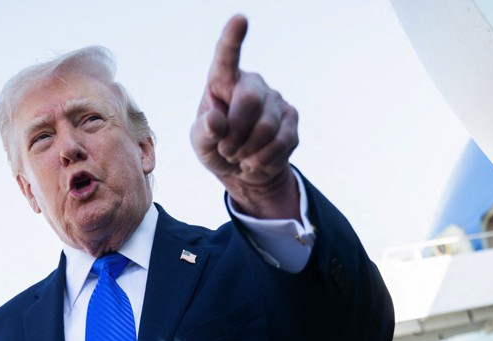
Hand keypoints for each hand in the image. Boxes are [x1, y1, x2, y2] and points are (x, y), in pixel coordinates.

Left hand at [191, 15, 299, 219]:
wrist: (243, 169)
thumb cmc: (216, 147)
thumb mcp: (200, 144)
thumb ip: (204, 132)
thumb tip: (215, 121)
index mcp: (223, 80)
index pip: (227, 56)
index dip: (233, 38)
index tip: (240, 19)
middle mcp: (252, 83)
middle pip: (250, 101)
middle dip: (236, 133)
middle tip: (226, 150)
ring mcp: (276, 100)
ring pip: (267, 127)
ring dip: (248, 151)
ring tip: (240, 157)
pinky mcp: (293, 119)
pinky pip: (282, 142)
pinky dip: (264, 160)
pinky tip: (256, 162)